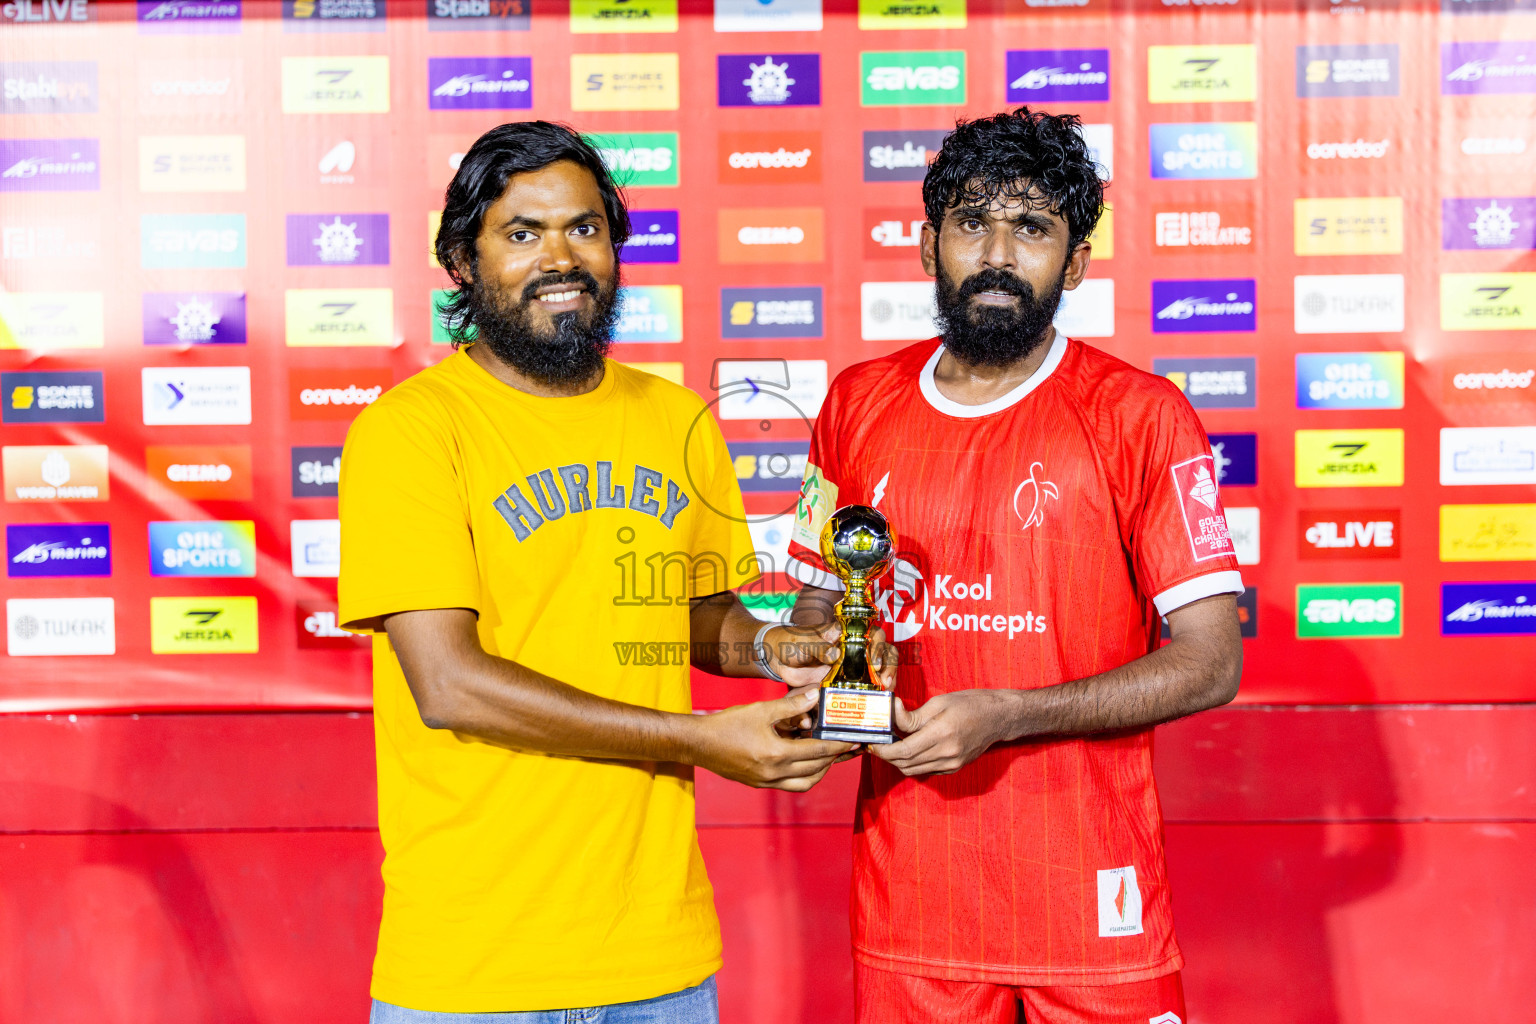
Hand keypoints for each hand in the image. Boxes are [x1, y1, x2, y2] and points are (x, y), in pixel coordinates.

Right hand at [687, 689, 856, 790]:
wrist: (698, 744)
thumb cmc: (727, 724)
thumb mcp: (760, 710)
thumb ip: (790, 705)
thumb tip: (814, 695)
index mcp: (777, 754)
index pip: (818, 751)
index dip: (839, 745)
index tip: (854, 740)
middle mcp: (774, 774)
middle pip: (816, 769)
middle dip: (834, 758)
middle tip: (845, 747)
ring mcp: (767, 782)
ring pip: (805, 783)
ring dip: (820, 771)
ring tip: (828, 756)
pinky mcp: (760, 784)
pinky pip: (790, 785)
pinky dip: (803, 775)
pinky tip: (804, 761)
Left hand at [763, 623, 898, 691]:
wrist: (776, 658)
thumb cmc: (790, 642)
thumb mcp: (803, 641)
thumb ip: (818, 647)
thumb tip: (834, 654)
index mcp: (844, 634)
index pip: (872, 633)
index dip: (879, 645)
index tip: (876, 661)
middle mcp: (852, 649)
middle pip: (881, 652)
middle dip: (889, 665)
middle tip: (885, 680)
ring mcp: (848, 666)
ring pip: (876, 669)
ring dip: (885, 678)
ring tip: (885, 689)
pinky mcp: (841, 682)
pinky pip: (859, 686)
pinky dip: (869, 692)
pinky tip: (873, 699)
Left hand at [870, 690, 1018, 776]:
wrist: (998, 717)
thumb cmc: (970, 703)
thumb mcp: (939, 702)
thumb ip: (913, 715)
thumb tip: (891, 716)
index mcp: (942, 734)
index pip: (903, 751)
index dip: (883, 750)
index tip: (872, 743)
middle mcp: (947, 753)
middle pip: (905, 764)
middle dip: (887, 756)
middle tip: (878, 743)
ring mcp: (952, 763)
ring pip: (914, 770)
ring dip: (898, 760)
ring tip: (892, 744)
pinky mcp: (955, 767)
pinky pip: (926, 770)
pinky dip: (914, 763)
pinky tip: (911, 748)